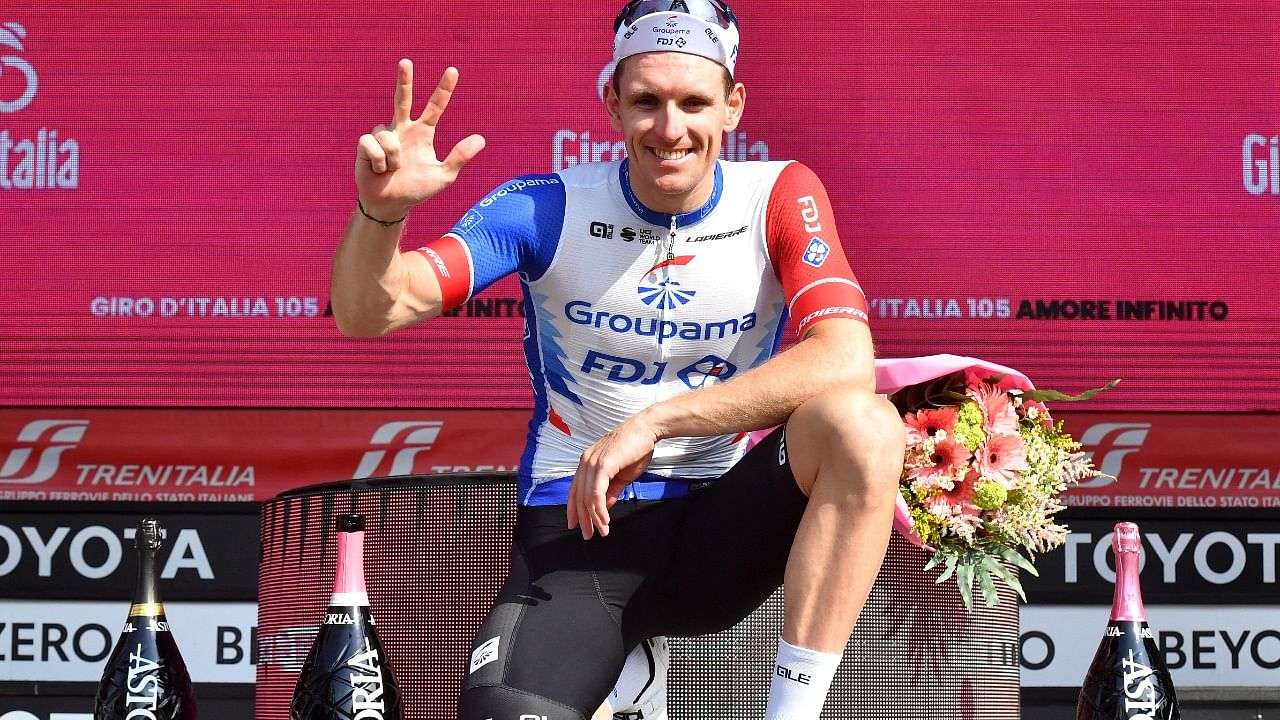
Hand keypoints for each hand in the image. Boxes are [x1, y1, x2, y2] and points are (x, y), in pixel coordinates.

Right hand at [355, 60, 485, 217]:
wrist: (390, 205)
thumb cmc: (416, 190)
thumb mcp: (443, 176)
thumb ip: (459, 157)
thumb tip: (481, 139)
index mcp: (423, 133)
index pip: (435, 107)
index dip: (444, 90)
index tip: (453, 71)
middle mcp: (403, 129)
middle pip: (402, 98)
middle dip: (403, 80)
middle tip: (406, 61)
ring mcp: (384, 134)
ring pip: (388, 136)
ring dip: (392, 158)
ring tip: (392, 170)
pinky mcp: (366, 143)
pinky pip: (374, 145)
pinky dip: (379, 162)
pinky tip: (378, 170)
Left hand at [567, 419, 658, 539]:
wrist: (647, 430)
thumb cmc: (636, 449)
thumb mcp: (621, 475)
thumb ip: (610, 491)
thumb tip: (603, 507)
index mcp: (587, 463)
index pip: (575, 490)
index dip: (573, 509)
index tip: (575, 524)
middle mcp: (585, 462)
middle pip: (579, 496)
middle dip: (583, 518)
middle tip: (588, 535)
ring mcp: (592, 463)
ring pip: (587, 497)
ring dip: (594, 517)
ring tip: (601, 531)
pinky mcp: (602, 465)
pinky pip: (596, 493)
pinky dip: (599, 509)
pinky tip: (604, 520)